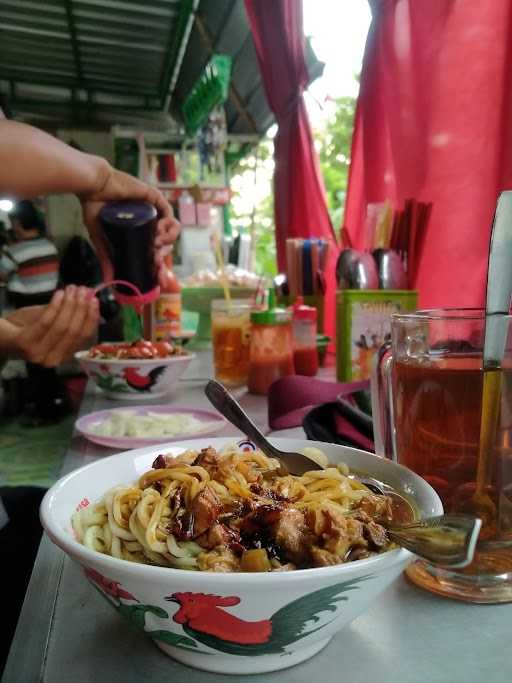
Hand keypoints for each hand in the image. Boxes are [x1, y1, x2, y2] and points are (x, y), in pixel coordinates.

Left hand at [5, 286, 99, 366]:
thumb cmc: (23, 327)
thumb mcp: (49, 320)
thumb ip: (66, 314)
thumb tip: (88, 297)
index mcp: (62, 357)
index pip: (83, 337)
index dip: (91, 317)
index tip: (95, 299)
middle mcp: (53, 360)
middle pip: (74, 331)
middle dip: (81, 308)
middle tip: (83, 290)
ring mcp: (38, 355)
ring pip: (62, 327)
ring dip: (69, 305)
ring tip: (71, 289)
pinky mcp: (25, 345)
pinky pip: (45, 323)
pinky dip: (54, 306)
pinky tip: (58, 294)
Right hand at [80, 164, 179, 284]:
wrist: (92, 188)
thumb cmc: (94, 209)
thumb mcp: (101, 240)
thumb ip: (107, 259)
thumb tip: (109, 281)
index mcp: (138, 231)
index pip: (155, 250)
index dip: (159, 264)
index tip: (158, 276)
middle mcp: (148, 221)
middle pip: (166, 242)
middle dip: (164, 256)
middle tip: (155, 262)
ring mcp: (152, 210)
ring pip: (171, 230)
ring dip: (168, 241)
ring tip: (156, 245)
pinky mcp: (155, 198)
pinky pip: (169, 214)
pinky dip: (169, 227)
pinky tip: (159, 233)